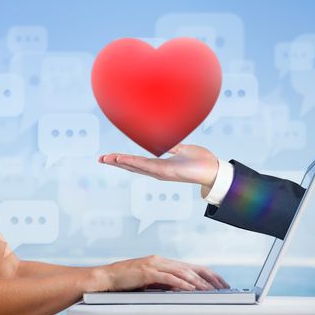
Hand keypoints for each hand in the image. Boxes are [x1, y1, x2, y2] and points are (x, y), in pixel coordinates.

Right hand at [89, 255, 228, 291]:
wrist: (106, 278)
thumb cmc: (125, 281)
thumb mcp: (149, 282)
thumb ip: (165, 283)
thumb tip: (182, 290)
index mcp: (162, 262)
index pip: (191, 266)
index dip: (208, 274)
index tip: (220, 283)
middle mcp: (160, 260)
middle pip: (191, 267)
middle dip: (209, 277)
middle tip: (222, 287)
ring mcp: (154, 264)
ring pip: (183, 271)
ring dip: (198, 282)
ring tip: (210, 290)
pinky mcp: (147, 272)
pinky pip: (169, 278)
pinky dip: (181, 283)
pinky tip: (190, 289)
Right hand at [98, 144, 219, 189]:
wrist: (213, 170)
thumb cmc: (201, 161)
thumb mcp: (183, 150)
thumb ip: (172, 147)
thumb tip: (165, 141)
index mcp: (160, 166)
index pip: (137, 162)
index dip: (122, 160)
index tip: (109, 157)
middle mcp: (157, 171)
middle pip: (131, 166)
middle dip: (115, 163)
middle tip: (100, 159)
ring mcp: (160, 172)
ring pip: (135, 166)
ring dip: (120, 162)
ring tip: (106, 159)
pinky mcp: (165, 172)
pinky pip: (145, 166)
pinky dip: (132, 162)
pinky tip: (122, 159)